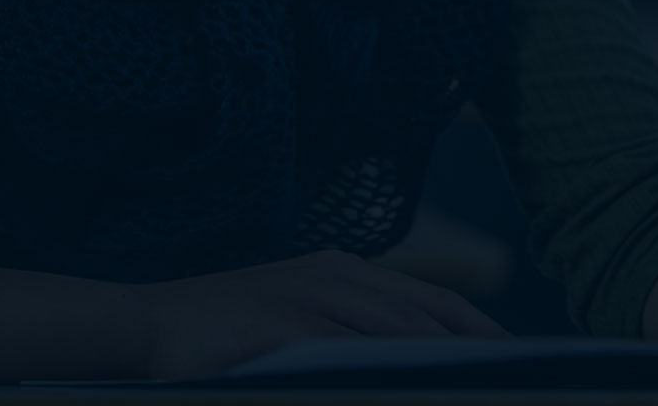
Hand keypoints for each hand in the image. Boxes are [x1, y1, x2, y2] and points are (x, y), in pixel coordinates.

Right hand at [123, 249, 509, 378]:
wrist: (139, 325)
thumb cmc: (225, 327)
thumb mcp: (297, 312)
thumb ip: (354, 328)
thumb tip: (418, 359)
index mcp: (344, 270)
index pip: (432, 298)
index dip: (480, 327)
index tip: (518, 354)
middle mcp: (332, 278)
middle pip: (422, 319)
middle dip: (469, 353)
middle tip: (508, 381)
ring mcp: (303, 301)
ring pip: (390, 336)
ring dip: (433, 363)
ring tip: (469, 387)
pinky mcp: (273, 331)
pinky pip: (337, 356)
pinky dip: (374, 373)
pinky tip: (396, 387)